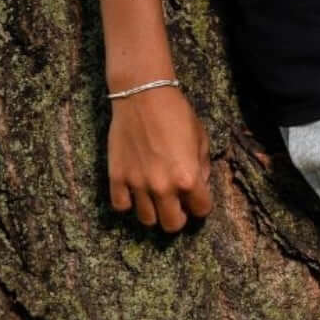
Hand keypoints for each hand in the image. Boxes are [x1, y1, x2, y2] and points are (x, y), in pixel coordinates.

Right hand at [107, 85, 212, 232]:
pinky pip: (121, 206)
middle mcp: (163, 187)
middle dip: (178, 216)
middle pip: (172, 225)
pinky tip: (134, 190)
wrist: (143, 95)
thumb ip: (202, 165)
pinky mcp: (117, 178)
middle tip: (177, 204)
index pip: (201, 210)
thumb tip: (200, 183)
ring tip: (155, 197)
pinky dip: (128, 202)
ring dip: (154, 211)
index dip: (201, 204)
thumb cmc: (176, 112)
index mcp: (188, 178)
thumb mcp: (200, 137)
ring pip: (147, 220)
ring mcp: (137, 185)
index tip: (197, 198)